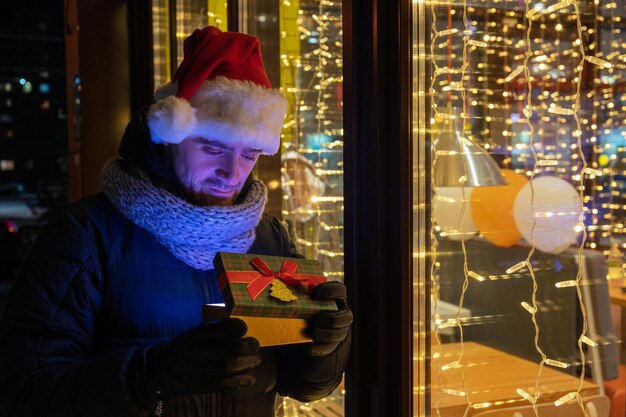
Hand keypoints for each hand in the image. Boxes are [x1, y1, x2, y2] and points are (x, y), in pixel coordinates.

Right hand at [127, 318, 260, 406]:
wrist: (162, 370)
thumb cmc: (185, 347)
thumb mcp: (194, 331)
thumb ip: (215, 328)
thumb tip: (239, 324)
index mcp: (197, 335)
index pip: (223, 328)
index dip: (238, 327)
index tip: (243, 328)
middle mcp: (199, 352)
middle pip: (230, 350)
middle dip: (247, 346)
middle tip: (254, 345)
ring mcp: (201, 370)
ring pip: (230, 368)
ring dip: (248, 363)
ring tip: (255, 360)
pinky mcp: (204, 385)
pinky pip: (226, 385)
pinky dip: (241, 381)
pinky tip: (250, 377)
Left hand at [305, 281, 352, 355]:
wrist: (307, 325)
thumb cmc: (305, 306)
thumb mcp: (303, 298)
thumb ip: (299, 293)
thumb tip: (280, 286)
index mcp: (336, 297)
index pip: (339, 290)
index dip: (330, 291)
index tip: (315, 294)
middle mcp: (341, 313)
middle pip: (346, 316)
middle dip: (331, 318)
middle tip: (317, 319)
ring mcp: (339, 330)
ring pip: (339, 334)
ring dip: (326, 334)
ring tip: (312, 332)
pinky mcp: (332, 344)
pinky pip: (328, 348)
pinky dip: (317, 348)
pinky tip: (307, 347)